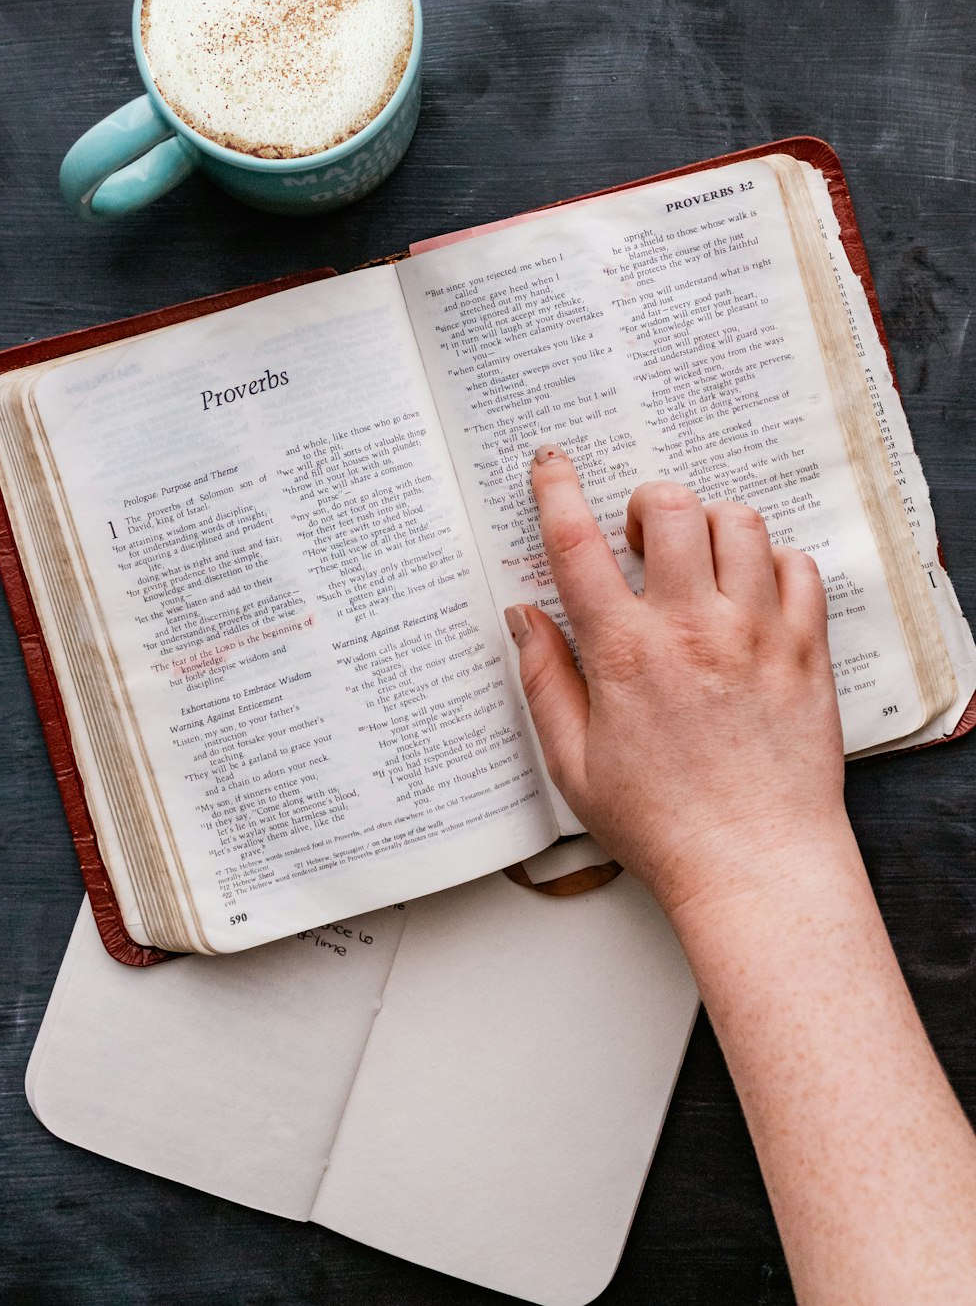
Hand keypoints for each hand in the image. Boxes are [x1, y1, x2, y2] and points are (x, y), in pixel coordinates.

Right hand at [505, 446, 845, 922]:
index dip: (557, 490)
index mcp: (625, 654)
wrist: (755, 864)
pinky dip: (774, 563)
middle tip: (642, 536)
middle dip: (647, 502)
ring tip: (699, 562)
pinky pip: (799, 567)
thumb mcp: (573, 763)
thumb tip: (523, 617)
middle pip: (671, 508)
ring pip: (739, 524)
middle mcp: (692, 630)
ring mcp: (756, 634)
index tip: (551, 464)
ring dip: (710, 526)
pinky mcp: (806, 650)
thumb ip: (544, 680)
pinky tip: (753, 592)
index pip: (578, 545)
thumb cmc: (662, 825)